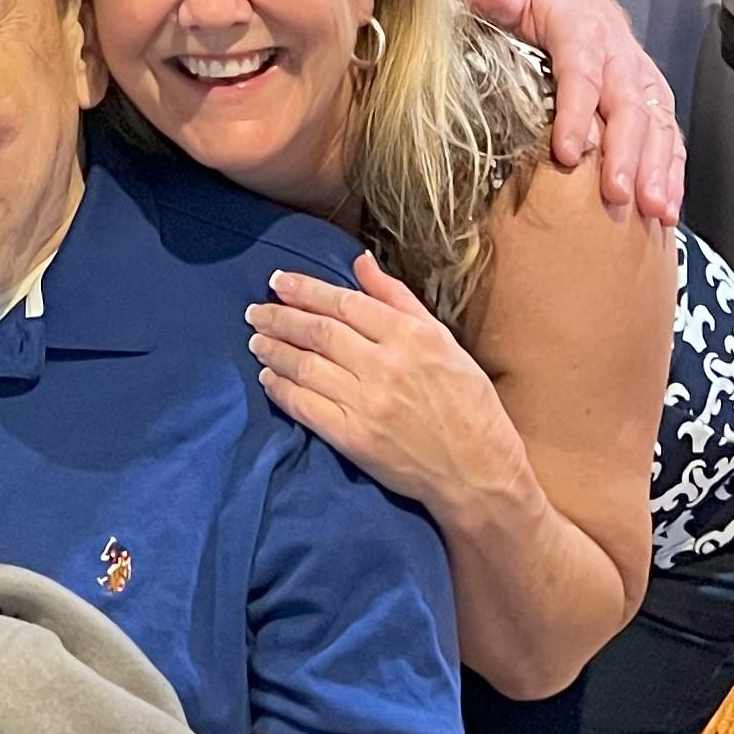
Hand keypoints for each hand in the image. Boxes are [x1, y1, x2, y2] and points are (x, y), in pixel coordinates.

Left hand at [249, 251, 529, 525]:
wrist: (478, 472)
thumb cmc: (468, 403)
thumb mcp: (444, 340)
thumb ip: (397, 299)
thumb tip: (360, 262)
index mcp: (410, 335)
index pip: (343, 302)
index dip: (305, 289)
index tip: (278, 282)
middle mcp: (385, 365)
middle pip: (318, 331)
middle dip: (280, 317)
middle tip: (255, 311)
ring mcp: (367, 403)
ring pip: (306, 366)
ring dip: (275, 350)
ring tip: (256, 340)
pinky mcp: (353, 438)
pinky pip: (305, 407)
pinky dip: (281, 389)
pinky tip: (267, 378)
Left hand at [459, 0, 682, 224]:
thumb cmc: (543, 7)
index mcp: (584, 32)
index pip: (581, 74)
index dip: (576, 113)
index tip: (567, 151)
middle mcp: (620, 57)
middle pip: (628, 107)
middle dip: (626, 153)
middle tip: (617, 193)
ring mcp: (642, 81)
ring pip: (657, 125)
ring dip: (656, 169)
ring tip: (651, 208)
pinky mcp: (654, 102)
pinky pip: (670, 137)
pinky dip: (672, 174)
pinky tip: (667, 209)